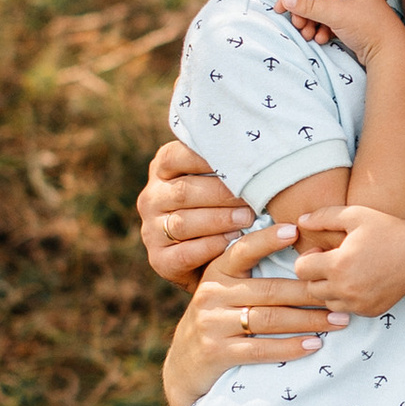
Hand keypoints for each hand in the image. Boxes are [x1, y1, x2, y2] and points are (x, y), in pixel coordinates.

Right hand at [140, 134, 254, 290]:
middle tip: (252, 197)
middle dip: (221, 194)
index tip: (238, 159)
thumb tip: (253, 142)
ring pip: (183, 222)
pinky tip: (233, 242)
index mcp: (162, 171)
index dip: (205, 157)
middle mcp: (151, 198)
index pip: (175, 156)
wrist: (210, 262)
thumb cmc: (221, 208)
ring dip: (219, 220)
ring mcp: (151, 230)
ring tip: (248, 219)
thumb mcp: (218, 182)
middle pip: (184, 191)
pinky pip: (185, 253)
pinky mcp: (159, 260)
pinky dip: (211, 247)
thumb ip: (225, 165)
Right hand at [161, 222, 343, 405]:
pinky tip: (314, 344)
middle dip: (310, 292)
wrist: (185, 364)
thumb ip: (252, 274)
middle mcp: (212, 294)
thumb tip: (303, 251)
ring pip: (270, 319)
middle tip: (341, 293)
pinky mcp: (217, 352)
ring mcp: (212, 324)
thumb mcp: (225, 290)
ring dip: (309, 320)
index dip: (268, 240)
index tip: (295, 232)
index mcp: (217, 272)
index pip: (244, 251)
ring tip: (339, 320)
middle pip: (270, 290)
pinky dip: (290, 347)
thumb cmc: (218, 319)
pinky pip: (260, 349)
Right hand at [279, 0, 404, 58]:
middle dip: (302, 12)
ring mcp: (348, 6)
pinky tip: (323, 39)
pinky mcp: (348, 21)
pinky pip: (326, 21)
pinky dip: (320, 30)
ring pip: (318, 11)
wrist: (391, 52)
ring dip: (310, 23)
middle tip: (299, 26)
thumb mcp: (336, 15)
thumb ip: (310, 5)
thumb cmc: (368, 28)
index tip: (280, 9)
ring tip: (309, 36)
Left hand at [288, 200, 404, 316]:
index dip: (308, 259)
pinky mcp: (369, 311)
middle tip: (334, 262)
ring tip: (346, 272)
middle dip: (316, 275)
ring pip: (326, 302)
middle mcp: (345, 289)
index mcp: (337, 265)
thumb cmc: (387, 230)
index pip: (300, 270)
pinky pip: (346, 309)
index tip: (322, 252)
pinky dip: (347, 298)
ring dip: (330, 289)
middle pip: (310, 289)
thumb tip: (300, 220)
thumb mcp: (355, 215)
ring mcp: (358, 303)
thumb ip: (324, 216)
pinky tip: (360, 282)